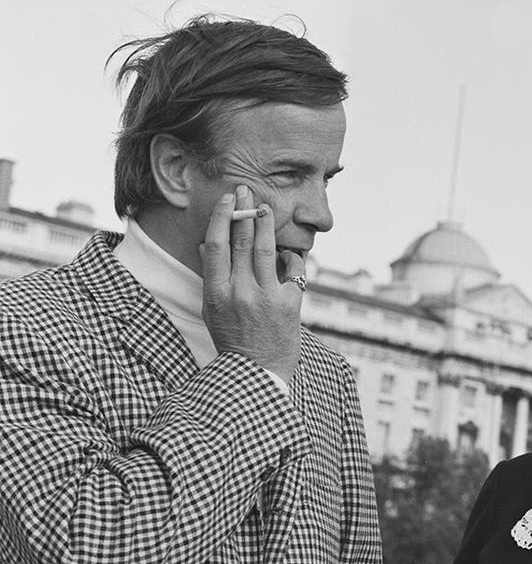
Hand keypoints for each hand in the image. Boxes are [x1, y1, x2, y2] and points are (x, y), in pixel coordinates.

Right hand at [200, 185, 303, 383]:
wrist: (258, 372)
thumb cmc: (233, 339)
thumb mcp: (212, 310)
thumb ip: (212, 277)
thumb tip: (207, 245)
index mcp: (216, 294)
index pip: (216, 246)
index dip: (223, 218)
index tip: (229, 200)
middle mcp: (239, 293)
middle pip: (241, 241)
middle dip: (245, 211)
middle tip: (248, 190)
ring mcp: (266, 298)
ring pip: (266, 249)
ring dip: (266, 224)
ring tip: (266, 207)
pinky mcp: (290, 304)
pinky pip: (292, 269)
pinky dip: (291, 256)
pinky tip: (289, 250)